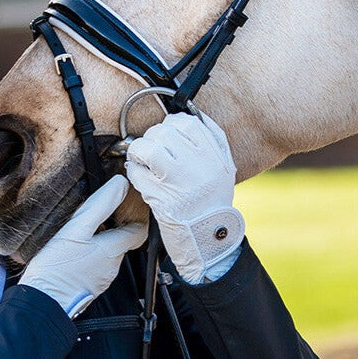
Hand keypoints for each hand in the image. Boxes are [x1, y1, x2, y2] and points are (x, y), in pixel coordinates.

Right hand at [18, 174, 146, 317]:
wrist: (41, 303)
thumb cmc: (56, 268)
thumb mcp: (77, 228)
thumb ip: (100, 205)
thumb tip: (120, 184)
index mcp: (114, 249)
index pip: (139, 230)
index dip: (135, 216)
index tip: (125, 204)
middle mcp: (112, 266)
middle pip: (121, 241)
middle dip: (112, 227)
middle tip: (96, 216)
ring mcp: (100, 279)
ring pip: (106, 254)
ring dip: (97, 242)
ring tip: (79, 234)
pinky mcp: (87, 287)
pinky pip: (93, 266)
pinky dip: (87, 256)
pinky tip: (71, 252)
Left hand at [125, 111, 244, 284]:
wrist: (208, 240)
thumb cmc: (212, 204)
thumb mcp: (223, 169)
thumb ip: (212, 141)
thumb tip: (185, 118)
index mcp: (215, 156)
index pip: (187, 123)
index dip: (171, 125)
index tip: (167, 135)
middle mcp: (199, 166)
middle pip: (164, 133)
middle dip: (152, 138)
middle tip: (151, 151)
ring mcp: (179, 181)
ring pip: (148, 149)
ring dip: (139, 152)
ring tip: (143, 162)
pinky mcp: (161, 197)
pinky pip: (137, 173)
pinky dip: (134, 173)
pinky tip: (142, 180)